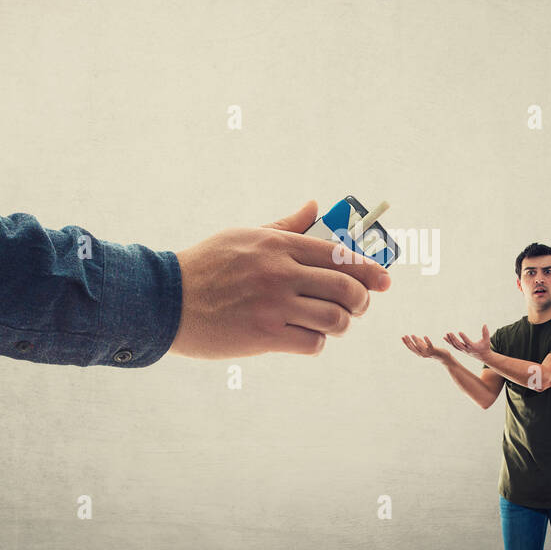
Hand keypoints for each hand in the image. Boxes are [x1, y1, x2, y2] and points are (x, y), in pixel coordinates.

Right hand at [169, 200, 390, 358]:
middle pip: (347, 287)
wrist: (165, 301)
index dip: (370, 269)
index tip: (384, 280)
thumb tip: (315, 207)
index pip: (339, 254)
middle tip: (359, 306)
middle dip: (362, 300)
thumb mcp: (244, 235)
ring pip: (336, 318)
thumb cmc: (205, 265)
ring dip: (342, 324)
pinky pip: (313, 342)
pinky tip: (306, 337)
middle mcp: (281, 272)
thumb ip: (284, 226)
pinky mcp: (265, 335)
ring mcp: (274, 305)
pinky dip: (317, 342)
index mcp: (278, 244)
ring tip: (333, 324)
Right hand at [401, 334, 451, 360]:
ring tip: (412, 335)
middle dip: (409, 342)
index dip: (406, 343)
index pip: (411, 348)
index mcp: (420, 353)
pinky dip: (427, 341)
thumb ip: (421, 343)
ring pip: (420, 347)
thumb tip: (416, 338)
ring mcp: (428, 353)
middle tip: (405, 335)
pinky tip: (424, 336)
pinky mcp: (434, 351)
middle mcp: (422, 354)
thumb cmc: (435, 351)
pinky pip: (429, 346)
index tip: (402, 337)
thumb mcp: (426, 347)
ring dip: (416, 341)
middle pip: (414, 348)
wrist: (444, 357)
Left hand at [444, 324, 491, 361]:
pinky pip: (454, 346)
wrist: (483, 356)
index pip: (467, 342)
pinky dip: (449, 342)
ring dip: (450, 340)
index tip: (459, 332)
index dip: (463, 337)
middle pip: (459, 345)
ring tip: (446, 334)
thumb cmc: (485, 347)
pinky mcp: (461, 350)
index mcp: (473, 347)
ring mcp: (463, 350)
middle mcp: (467, 349)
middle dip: (453, 339)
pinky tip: (444, 337)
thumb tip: (484, 324)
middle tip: (449, 332)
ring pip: (455, 346)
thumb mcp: (487, 340)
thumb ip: (485, 332)